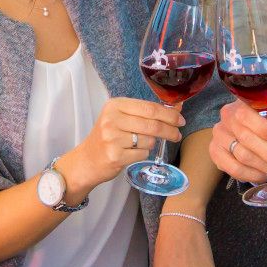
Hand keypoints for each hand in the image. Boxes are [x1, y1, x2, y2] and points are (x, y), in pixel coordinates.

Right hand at [63, 97, 184, 193]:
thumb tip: (177, 108)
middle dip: (170, 130)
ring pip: (149, 140)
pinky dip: (143, 155)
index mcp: (115, 105)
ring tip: (140, 145)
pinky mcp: (115, 155)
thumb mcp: (121, 118)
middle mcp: (112, 119)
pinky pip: (143, 154)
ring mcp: (112, 138)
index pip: (149, 107)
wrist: (86, 161)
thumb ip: (146, 113)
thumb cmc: (107, 138)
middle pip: (152, 124)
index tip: (180, 119)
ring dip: (152, 144)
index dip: (169, 114)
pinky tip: (132, 153)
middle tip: (177, 134)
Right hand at [209, 100, 266, 182]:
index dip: (262, 127)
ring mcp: (220, 135)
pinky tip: (263, 175)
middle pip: (245, 137)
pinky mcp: (216, 152)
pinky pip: (233, 168)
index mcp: (245, 103)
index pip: (245, 114)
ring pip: (241, 155)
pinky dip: (252, 175)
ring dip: (263, 166)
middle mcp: (228, 116)